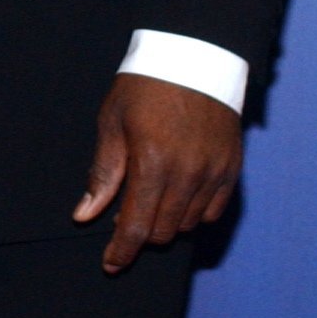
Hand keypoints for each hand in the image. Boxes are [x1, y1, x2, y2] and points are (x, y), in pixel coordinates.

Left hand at [75, 72, 241, 272]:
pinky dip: (194, 212)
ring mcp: (214, 172)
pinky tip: (178, 195)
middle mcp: (188, 173)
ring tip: (151, 197)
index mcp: (153, 162)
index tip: (111, 263)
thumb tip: (85, 215)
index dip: (121, 251)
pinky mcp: (232, 167)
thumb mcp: (112, 123)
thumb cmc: (146, 85)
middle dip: (141, 233)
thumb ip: (103, 173)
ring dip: (166, 222)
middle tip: (126, 214)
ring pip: (188, 224)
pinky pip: (213, 211)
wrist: (196, 54)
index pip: (136, 227)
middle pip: (163, 231)